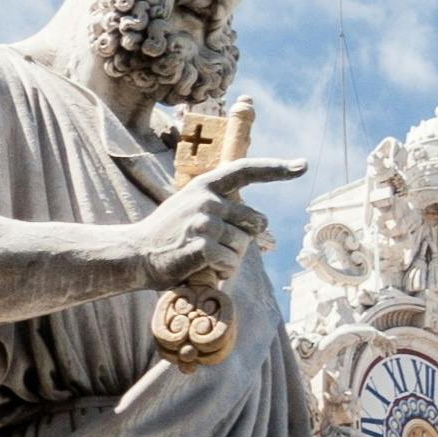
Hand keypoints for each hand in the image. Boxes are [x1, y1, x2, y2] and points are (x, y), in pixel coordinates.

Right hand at [130, 176, 277, 288]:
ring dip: (232, 259)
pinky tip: (207, 270)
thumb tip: (259, 222)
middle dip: (246, 238)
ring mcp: (202, 222)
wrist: (135, 254)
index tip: (302, 165)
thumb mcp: (190, 207)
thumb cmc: (168, 235)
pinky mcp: (199, 246)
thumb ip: (220, 205)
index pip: (247, 169)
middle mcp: (206, 199)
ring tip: (206, 259)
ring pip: (244, 245)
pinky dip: (223, 271)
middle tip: (219, 246)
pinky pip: (230, 262)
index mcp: (206, 185)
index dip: (277, 168)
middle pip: (256, 221)